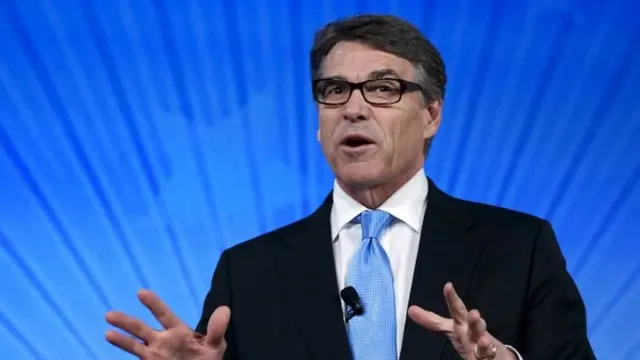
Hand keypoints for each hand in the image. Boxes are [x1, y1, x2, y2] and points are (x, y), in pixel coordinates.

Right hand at [105, 289, 229, 359]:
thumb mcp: (216, 345)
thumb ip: (217, 330)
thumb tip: (225, 309)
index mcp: (178, 331)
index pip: (164, 315)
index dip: (154, 304)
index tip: (141, 292)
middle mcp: (162, 340)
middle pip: (142, 328)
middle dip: (127, 322)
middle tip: (110, 314)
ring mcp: (154, 354)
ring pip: (134, 344)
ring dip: (121, 338)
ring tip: (108, 331)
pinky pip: (136, 357)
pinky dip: (125, 351)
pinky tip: (113, 342)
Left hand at [408, 283, 514, 359]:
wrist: (493, 353)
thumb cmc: (469, 336)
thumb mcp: (449, 328)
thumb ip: (431, 320)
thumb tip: (410, 309)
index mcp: (460, 323)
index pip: (454, 309)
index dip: (451, 298)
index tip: (448, 286)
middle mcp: (470, 328)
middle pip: (467, 318)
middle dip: (469, 314)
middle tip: (472, 311)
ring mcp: (480, 340)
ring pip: (478, 332)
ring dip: (478, 326)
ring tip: (476, 318)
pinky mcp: (487, 354)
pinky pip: (484, 352)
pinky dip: (484, 348)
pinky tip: (483, 343)